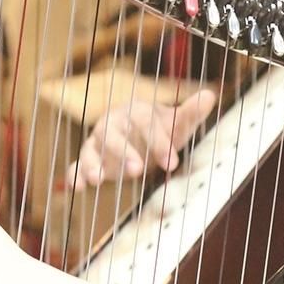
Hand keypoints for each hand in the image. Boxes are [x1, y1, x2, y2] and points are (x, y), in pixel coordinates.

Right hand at [70, 88, 216, 186]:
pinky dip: (73, 174)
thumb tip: (210, 96)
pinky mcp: (88, 159)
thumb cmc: (158, 130)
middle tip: (138, 170)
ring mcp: (96, 142)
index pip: (145, 124)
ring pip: (90, 150)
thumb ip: (190, 113)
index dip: (158, 142)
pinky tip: (76, 187)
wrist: (136, 133)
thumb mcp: (175, 124)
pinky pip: (76, 165)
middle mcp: (112, 124)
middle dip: (124, 152)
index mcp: (134, 112)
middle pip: (113, 135)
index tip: (173, 163)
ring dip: (92, 163)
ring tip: (97, 180)